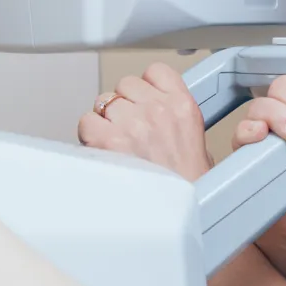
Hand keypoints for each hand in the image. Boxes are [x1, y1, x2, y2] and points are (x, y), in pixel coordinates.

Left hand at [78, 64, 210, 181]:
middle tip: (130, 130)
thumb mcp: (197, 141)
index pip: (155, 71)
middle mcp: (157, 109)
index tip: (145, 99)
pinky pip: (87, 121)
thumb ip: (176, 118)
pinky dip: (90, 135)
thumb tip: (158, 114)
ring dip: (106, 120)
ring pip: (104, 101)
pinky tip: (103, 150)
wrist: (179, 214)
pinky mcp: (108, 140)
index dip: (146, 86)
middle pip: (126, 84)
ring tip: (117, 143)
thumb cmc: (189, 187)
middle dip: (125, 104)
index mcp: (183, 106)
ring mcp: (132, 123)